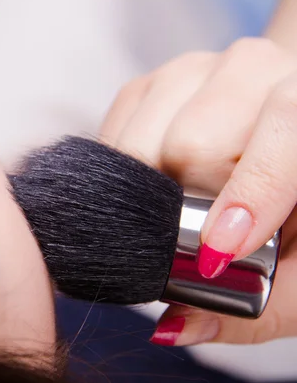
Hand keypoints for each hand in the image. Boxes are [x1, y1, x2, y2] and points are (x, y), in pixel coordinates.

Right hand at [99, 37, 296, 345]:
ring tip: (185, 201)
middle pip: (194, 142)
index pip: (287, 122)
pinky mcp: (150, 80)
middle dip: (185, 205)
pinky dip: (124, 171)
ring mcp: (196, 67)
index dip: (250, 190)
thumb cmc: (295, 210)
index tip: (216, 254)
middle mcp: (259, 69)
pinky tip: (157, 181)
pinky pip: (116, 132)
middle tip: (202, 232)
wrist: (278, 142)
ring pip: (145, 137)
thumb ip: (259, 307)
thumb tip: (175, 327)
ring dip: (152, 188)